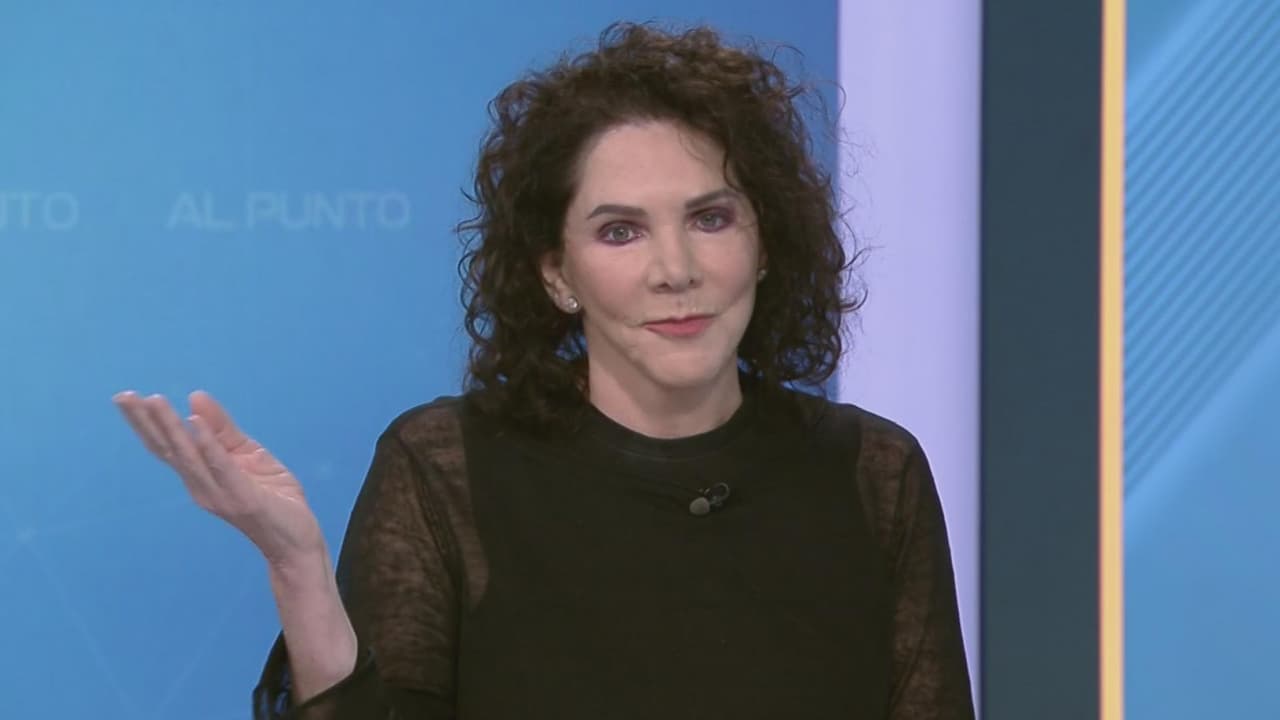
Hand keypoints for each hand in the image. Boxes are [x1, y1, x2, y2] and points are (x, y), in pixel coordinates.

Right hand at [112, 389, 326, 567]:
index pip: (166, 445)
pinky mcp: (242, 498)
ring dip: (171, 427)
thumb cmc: (272, 495)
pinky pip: (221, 467)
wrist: (296, 539)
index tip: (124, 397)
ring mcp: (218, 494)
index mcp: (200, 475)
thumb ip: (222, 428)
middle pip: (168, 450)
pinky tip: (195, 424)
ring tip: (154, 401)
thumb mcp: (247, 452)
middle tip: (124, 396)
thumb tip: (194, 396)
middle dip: (145, 422)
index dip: (145, 423)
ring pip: (189, 456)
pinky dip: (207, 445)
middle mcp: (200, 486)